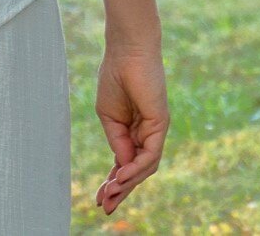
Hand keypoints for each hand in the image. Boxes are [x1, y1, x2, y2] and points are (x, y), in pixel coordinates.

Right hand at [94, 42, 168, 215]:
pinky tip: (121, 176)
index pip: (125, 163)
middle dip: (120, 191)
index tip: (99, 200)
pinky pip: (150, 154)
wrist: (125, 50)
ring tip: (110, 195)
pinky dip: (135, 167)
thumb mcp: (109, 116)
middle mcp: (145, 133)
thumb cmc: (114, 76)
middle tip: (105, 208)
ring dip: (126, 184)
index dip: (113, 182)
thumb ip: (117, 142)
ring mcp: (154, 130)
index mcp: (132, 130)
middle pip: (136, 170)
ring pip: (144, 167)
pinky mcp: (160, 124)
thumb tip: (123, 168)